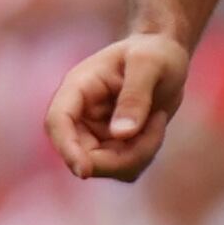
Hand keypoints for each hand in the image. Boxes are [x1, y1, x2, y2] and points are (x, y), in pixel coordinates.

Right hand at [44, 32, 190, 180]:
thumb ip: (135, 96)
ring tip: (158, 119)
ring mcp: (93, 133)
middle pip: (83, 155)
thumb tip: (121, 134)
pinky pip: (124, 167)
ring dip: (139, 153)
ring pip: (106, 166)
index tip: (84, 171)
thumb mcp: (149, 64)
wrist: (166, 58)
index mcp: (78, 88)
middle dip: (122, 155)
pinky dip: (145, 154)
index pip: (58, 122)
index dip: (67, 149)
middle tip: (158, 126)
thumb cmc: (155, 53)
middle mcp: (80, 114)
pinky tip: (156, 126)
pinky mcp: (111, 146)